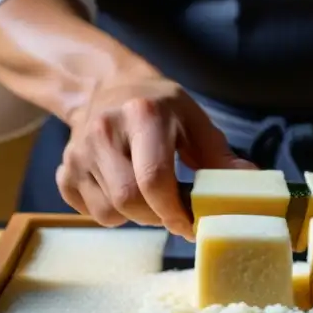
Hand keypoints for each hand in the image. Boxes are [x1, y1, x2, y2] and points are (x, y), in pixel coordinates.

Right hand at [57, 76, 253, 236]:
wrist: (107, 88)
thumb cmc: (160, 107)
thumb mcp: (193, 119)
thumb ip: (218, 154)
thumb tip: (249, 181)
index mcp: (143, 114)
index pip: (154, 177)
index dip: (174, 211)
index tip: (190, 224)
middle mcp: (103, 131)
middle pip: (129, 199)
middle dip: (157, 217)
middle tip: (174, 214)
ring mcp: (77, 152)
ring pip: (109, 211)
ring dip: (136, 217)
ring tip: (150, 197)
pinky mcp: (63, 171)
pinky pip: (90, 212)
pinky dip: (112, 213)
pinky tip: (123, 191)